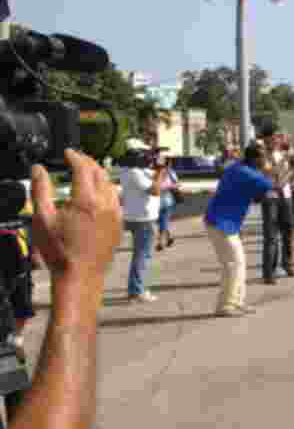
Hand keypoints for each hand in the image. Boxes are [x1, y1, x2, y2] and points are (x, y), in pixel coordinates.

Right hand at [32, 150, 122, 287]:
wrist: (80, 275)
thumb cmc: (59, 252)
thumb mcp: (41, 219)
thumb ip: (40, 190)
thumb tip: (39, 169)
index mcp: (86, 200)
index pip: (83, 168)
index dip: (75, 156)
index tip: (68, 152)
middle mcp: (105, 204)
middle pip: (100, 173)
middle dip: (88, 162)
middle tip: (77, 158)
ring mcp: (116, 214)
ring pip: (110, 185)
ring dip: (99, 175)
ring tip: (87, 172)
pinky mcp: (119, 224)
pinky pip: (116, 199)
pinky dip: (106, 190)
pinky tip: (98, 192)